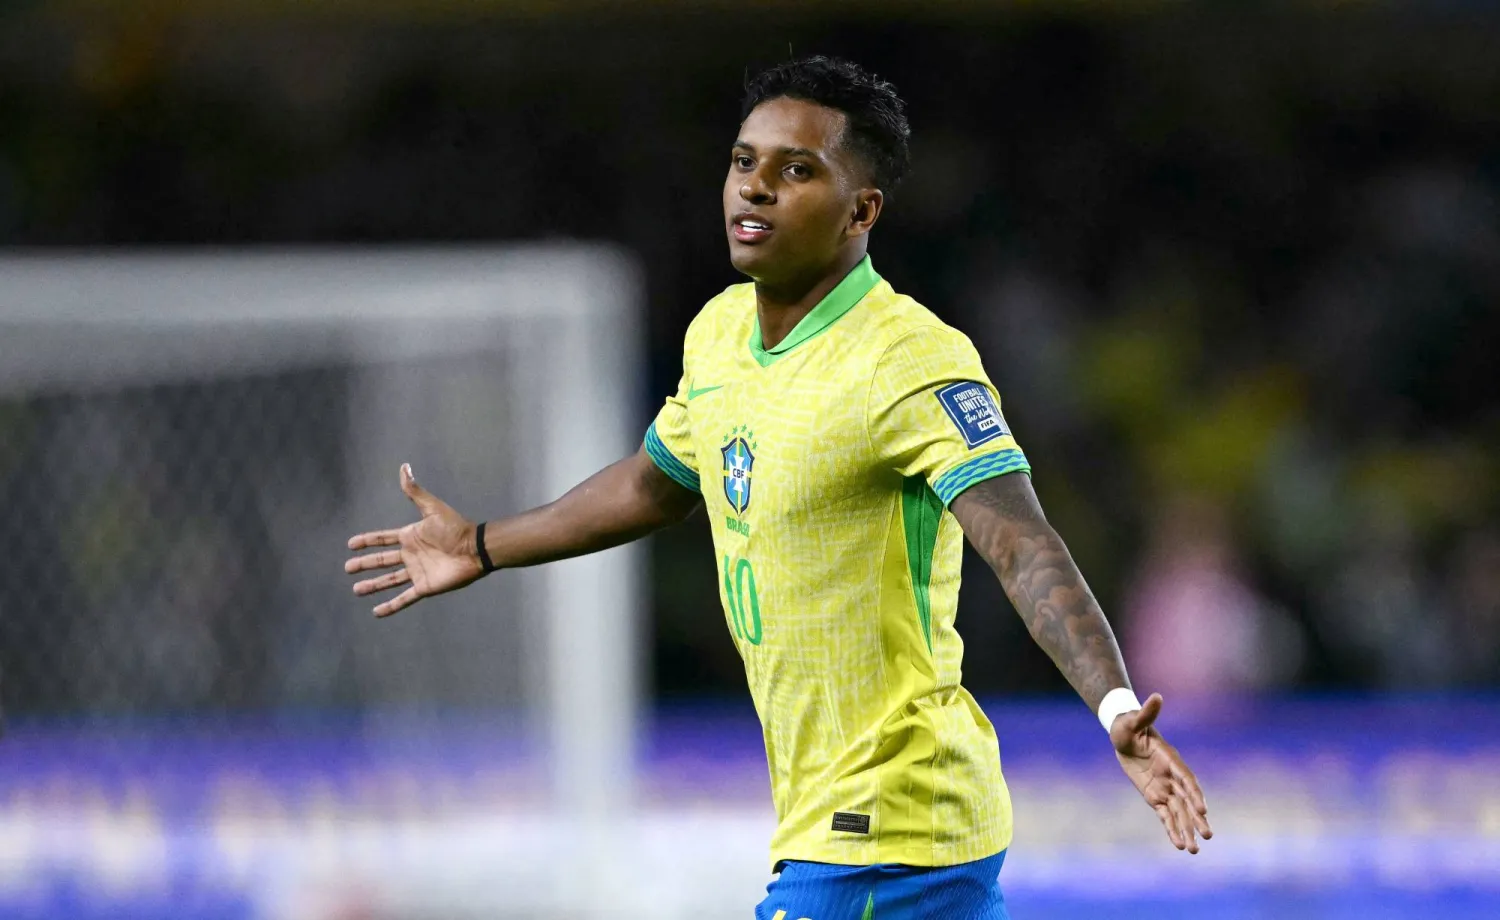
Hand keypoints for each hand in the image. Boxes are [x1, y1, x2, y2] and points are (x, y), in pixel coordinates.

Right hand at [344, 464, 485, 616]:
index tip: (351, 544)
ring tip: (356, 590)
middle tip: (348, 568)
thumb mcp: (432, 508)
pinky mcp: (425, 587)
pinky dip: (391, 606)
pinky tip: (377, 612)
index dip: (367, 541)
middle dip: (365, 564)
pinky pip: (404, 598)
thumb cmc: (455, 528)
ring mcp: (417, 572)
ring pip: (389, 580)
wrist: (474, 550)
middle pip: (382, 561)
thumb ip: (415, 492)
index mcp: (410, 536)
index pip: (383, 539)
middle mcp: (411, 555)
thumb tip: (404, 467)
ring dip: (373, 585)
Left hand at [1110, 692, 1212, 852]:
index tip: (1203, 809)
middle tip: (1208, 836)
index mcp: (1171, 759)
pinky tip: (1179, 845)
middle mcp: (1172, 777)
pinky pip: (1166, 815)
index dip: (1195, 794)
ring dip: (1187, 830)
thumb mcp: (1133, 721)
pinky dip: (1172, 829)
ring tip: (1193, 850)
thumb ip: (1146, 713)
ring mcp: (1165, 788)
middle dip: (1197, 818)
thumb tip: (1156, 696)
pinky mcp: (1156, 796)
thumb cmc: (1129, 726)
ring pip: (1179, 813)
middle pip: (1188, 801)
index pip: (1186, 779)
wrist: (1124, 735)